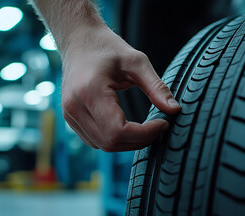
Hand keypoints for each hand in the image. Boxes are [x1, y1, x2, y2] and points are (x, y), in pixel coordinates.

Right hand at [61, 26, 180, 151]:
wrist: (78, 40)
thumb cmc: (106, 47)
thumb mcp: (137, 61)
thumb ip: (157, 87)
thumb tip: (175, 110)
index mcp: (90, 91)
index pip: (117, 131)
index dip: (144, 134)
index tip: (162, 123)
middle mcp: (75, 107)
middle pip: (111, 143)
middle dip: (139, 140)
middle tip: (159, 126)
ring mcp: (70, 115)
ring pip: (103, 146)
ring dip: (128, 142)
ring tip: (146, 127)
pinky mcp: (70, 119)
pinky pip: (95, 140)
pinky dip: (115, 139)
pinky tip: (128, 126)